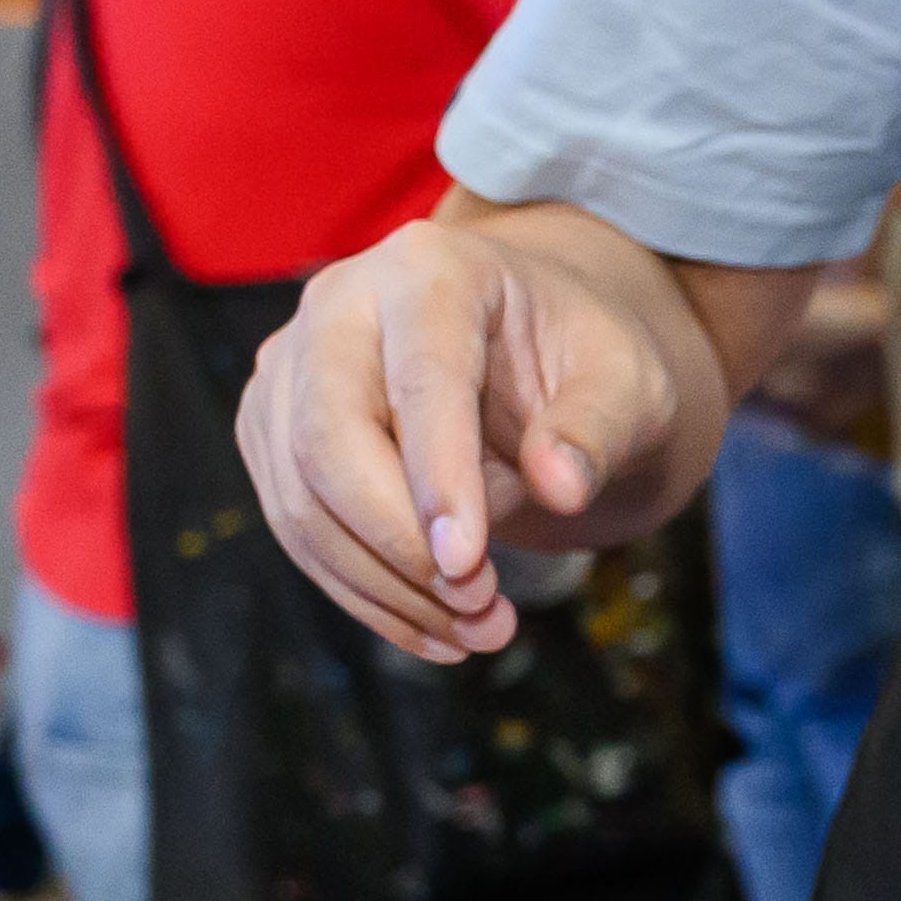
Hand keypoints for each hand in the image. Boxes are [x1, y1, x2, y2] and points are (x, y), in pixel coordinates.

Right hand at [240, 214, 712, 663]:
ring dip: (381, 585)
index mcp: (430, 268)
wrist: (530, 354)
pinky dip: (359, 591)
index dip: (438, 476)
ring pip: (301, 496)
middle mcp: (339, 303)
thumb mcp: (626, 383)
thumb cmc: (580, 360)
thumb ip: (598, 428)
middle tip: (481, 610)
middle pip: (327, 436)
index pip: (420, 378)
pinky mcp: (274, 428)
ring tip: (476, 632)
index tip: (469, 566)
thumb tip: (560, 486)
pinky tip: (431, 628)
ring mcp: (291, 367)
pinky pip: (295, 525)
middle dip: (397, 542)